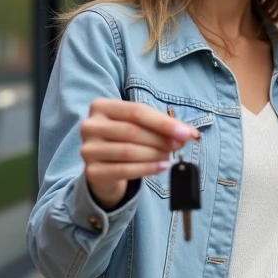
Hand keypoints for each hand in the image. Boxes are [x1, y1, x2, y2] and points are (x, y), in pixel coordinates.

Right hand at [79, 98, 199, 209]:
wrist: (104, 167)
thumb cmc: (125, 139)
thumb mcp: (140, 126)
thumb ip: (161, 126)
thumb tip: (188, 133)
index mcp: (100, 106)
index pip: (137, 112)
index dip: (164, 123)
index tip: (186, 133)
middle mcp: (90, 125)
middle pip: (132, 131)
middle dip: (161, 139)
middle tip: (179, 146)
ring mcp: (88, 149)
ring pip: (128, 151)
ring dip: (155, 154)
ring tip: (170, 157)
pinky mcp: (91, 171)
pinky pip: (124, 170)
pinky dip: (147, 169)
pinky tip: (161, 167)